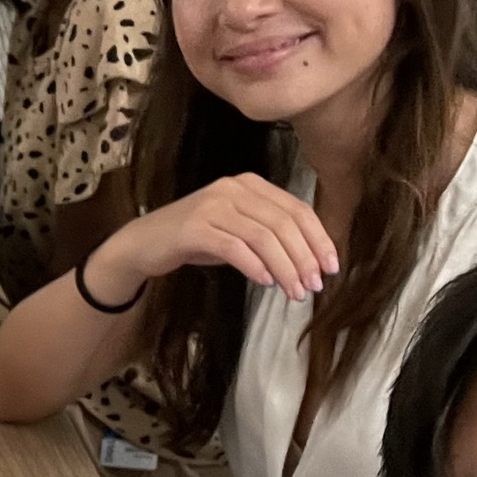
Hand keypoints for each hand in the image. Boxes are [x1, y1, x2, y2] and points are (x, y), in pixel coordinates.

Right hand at [92, 173, 337, 303]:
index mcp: (250, 184)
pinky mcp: (194, 227)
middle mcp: (233, 188)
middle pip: (284, 223)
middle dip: (304, 258)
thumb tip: (311, 263)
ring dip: (284, 268)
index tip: (331, 267)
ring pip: (263, 237)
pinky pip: (234, 247)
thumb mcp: (238, 231)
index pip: (297, 209)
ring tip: (294, 292)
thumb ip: (270, 237)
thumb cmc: (196, 239)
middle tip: (314, 286)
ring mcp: (212, 205)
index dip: (319, 239)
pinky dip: (254, 267)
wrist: (144, 242)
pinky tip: (265, 283)